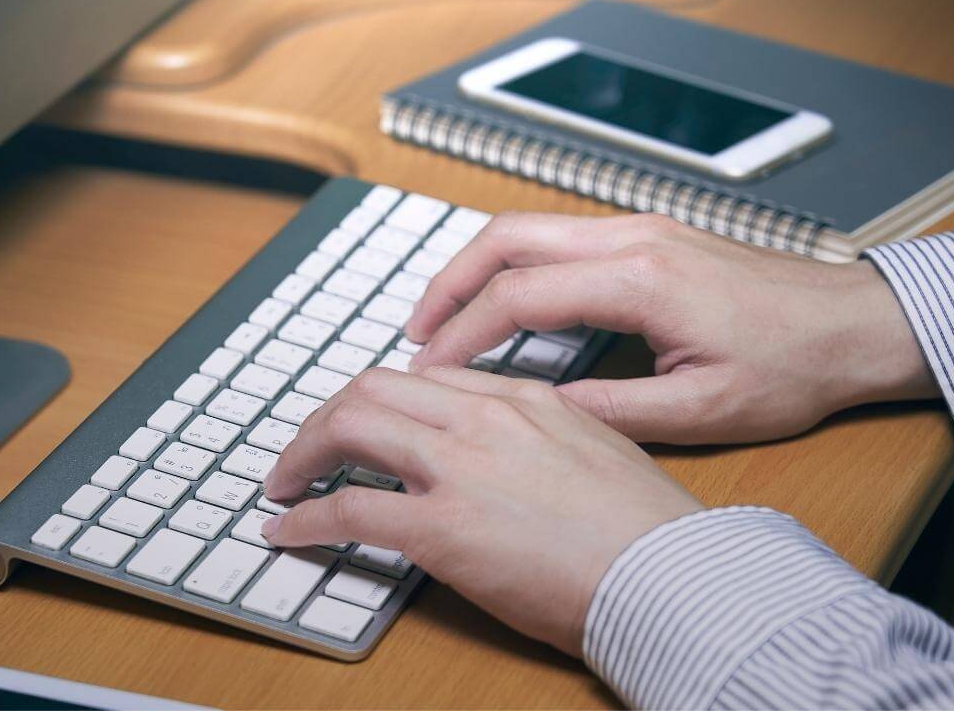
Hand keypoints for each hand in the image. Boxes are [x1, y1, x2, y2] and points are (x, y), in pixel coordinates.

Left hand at [261, 366, 702, 655]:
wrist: (670, 576)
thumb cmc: (648, 529)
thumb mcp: (600, 451)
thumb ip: (545, 436)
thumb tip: (508, 454)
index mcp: (525, 398)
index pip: (429, 377)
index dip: (382, 399)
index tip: (363, 422)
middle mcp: (485, 418)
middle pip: (376, 387)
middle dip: (328, 415)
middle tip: (307, 447)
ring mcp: (461, 468)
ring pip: (350, 427)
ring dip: (303, 451)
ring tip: (284, 478)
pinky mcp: (442, 528)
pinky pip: (348, 509)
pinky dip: (306, 518)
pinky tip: (289, 532)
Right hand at [405, 213, 937, 444]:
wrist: (855, 322)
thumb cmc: (792, 366)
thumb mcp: (701, 410)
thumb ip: (608, 409)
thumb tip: (536, 409)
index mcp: (640, 281)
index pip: (518, 295)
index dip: (460, 332)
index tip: (428, 368)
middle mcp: (632, 238)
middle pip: (506, 237)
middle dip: (447, 282)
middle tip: (413, 332)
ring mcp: (640, 227)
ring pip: (529, 228)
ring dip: (477, 267)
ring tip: (444, 317)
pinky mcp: (649, 233)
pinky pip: (559, 236)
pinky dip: (515, 264)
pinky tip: (506, 301)